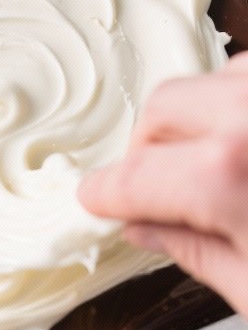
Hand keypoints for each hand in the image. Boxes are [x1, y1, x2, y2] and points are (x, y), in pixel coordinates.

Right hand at [78, 51, 247, 315]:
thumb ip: (196, 252)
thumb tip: (147, 226)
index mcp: (229, 172)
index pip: (134, 178)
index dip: (107, 194)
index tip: (96, 200)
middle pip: (164, 108)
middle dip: (151, 148)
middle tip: (161, 191)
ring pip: (214, 77)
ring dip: (201, 118)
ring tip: (217, 165)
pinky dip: (240, 101)